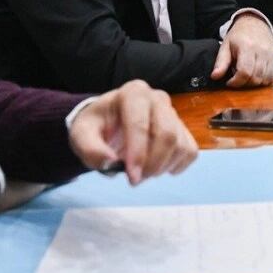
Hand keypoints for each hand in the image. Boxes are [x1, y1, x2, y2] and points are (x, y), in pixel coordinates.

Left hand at [68, 80, 197, 185]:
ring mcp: (173, 112)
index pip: (141, 124)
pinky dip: (177, 165)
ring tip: (143, 172)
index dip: (138, 153)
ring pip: (180, 144)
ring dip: (163, 167)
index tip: (132, 178)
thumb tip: (110, 161)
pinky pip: (190, 150)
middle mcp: (157, 98)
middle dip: (153, 163)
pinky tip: (159, 167)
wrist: (109, 123)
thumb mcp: (81, 134)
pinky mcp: (183, 128)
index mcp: (132, 93)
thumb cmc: (97, 126)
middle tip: (136, 179)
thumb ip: (89, 148)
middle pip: (167, 134)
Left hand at [212, 13, 272, 87]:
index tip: (229, 82)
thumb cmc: (238, 36)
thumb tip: (215, 76)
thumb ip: (220, 62)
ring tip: (251, 75)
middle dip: (245, 83)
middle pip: (256, 77)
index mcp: (248, 47)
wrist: (253, 23)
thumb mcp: (225, 46)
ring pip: (268, 77)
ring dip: (259, 81)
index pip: (244, 71)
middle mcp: (263, 50)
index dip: (235, 81)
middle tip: (238, 79)